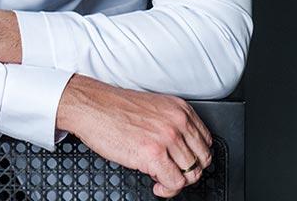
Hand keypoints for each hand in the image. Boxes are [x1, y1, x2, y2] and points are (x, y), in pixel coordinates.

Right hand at [56, 74, 212, 198]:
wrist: (90, 106)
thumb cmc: (114, 108)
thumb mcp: (153, 108)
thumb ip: (172, 124)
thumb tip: (183, 150)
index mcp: (179, 108)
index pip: (205, 141)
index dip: (194, 156)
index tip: (182, 162)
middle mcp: (177, 121)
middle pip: (201, 159)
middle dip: (187, 171)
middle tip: (171, 171)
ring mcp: (167, 138)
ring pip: (190, 174)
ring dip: (174, 179)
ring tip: (158, 174)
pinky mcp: (154, 154)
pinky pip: (174, 183)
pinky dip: (166, 189)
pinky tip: (155, 182)